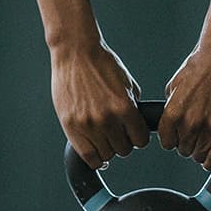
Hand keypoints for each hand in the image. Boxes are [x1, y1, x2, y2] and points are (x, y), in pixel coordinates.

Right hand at [52, 36, 149, 168]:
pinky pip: (87, 156)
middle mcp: (107, 119)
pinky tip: (95, 150)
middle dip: (122, 142)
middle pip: (123, 150)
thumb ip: (132, 107)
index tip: (133, 134)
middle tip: (116, 132)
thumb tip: (137, 126)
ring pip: (106, 155)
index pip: (140, 140)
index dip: (138, 137)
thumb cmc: (101, 64)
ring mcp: (87, 124)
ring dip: (107, 148)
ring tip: (103, 137)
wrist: (75, 52)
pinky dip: (94, 158)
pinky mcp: (70, 125)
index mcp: (124, 108)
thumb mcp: (126, 84)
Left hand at [158, 41, 210, 170]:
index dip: (173, 139)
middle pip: (184, 150)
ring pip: (200, 156)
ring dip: (202, 149)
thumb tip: (170, 124)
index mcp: (173, 113)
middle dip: (188, 143)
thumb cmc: (201, 65)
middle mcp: (191, 124)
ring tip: (207, 137)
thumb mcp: (175, 86)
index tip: (179, 137)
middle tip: (196, 132)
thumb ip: (172, 108)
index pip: (167, 143)